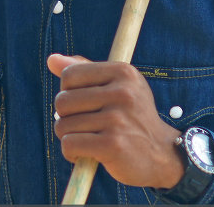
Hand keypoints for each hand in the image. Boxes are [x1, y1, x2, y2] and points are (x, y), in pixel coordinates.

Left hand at [47, 53, 184, 189]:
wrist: (161, 153)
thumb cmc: (131, 116)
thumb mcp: (115, 86)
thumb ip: (84, 70)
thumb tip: (52, 59)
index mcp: (123, 72)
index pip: (69, 75)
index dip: (68, 92)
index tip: (83, 104)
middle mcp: (123, 92)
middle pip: (62, 101)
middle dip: (65, 117)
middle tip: (83, 126)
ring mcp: (118, 119)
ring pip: (63, 125)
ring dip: (68, 137)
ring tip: (87, 140)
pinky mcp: (113, 145)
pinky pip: (69, 144)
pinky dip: (70, 153)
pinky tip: (84, 155)